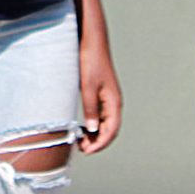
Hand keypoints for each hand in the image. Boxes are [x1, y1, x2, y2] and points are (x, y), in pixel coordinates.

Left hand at [76, 38, 121, 154]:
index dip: (101, 144)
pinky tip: (83, 127)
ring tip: (81, 141)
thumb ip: (91, 108)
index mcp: (113, 102)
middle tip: (81, 149)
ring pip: (105, 124)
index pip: (111, 130)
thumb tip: (93, 129)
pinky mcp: (100, 94)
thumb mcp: (88, 87)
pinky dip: (93, 125)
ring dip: (95, 135)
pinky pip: (100, 115)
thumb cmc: (90, 61)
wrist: (92, 42)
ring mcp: (107, 99)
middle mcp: (113, 102)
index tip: (88, 151)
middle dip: (97, 142)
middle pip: (109, 130)